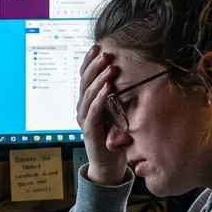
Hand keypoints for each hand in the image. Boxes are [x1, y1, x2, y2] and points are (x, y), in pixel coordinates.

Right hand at [77, 45, 126, 185]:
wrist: (109, 165)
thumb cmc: (115, 138)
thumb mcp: (116, 113)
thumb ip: (117, 98)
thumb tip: (129, 77)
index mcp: (88, 102)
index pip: (85, 77)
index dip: (89, 61)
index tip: (98, 46)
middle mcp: (83, 108)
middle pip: (84, 81)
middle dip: (94, 65)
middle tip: (104, 52)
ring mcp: (85, 119)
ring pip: (88, 94)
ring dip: (98, 78)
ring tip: (108, 66)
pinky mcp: (90, 130)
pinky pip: (93, 111)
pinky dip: (99, 98)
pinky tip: (107, 88)